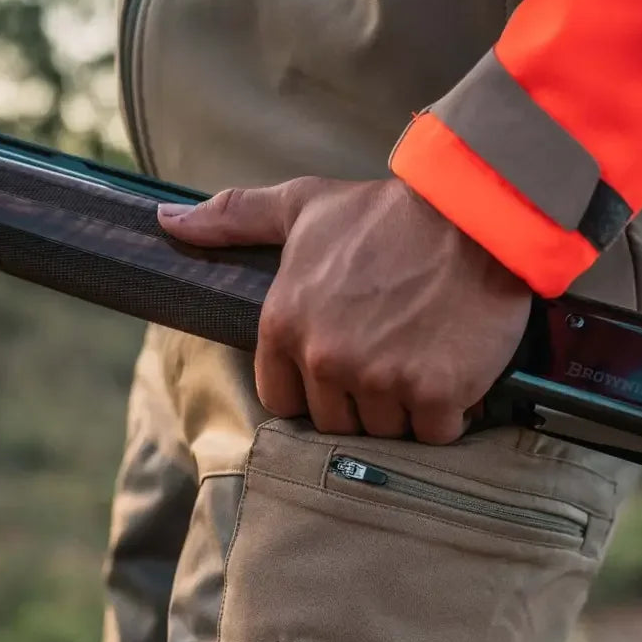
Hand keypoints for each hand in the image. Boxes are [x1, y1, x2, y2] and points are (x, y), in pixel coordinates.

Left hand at [158, 177, 530, 443]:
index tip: (347, 365)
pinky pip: (433, 434)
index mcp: (285, 323)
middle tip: (396, 355)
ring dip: (407, 408)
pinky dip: (449, 414)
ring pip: (385, 431)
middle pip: (336, 422)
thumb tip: (167, 223)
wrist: (474, 212)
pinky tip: (456, 373)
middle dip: (364, 399)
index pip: (285, 401)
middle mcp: (325, 357)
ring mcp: (379, 378)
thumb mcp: (303, 207)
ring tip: (427, 358)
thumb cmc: (387, 213)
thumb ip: (234, 219)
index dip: (316, 389)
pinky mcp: (433, 394)